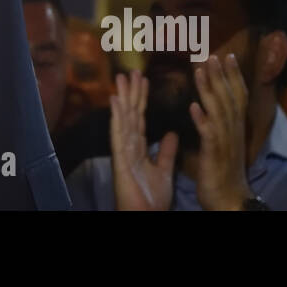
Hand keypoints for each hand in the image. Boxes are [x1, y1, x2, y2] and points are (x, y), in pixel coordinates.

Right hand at [109, 70, 177, 209]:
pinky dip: (117, 116)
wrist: (145, 216)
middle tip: (132, 70)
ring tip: (122, 77)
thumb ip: (167, 151)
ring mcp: (122, 150)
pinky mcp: (120, 158)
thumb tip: (172, 133)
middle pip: (130, 114)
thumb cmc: (151, 198)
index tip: (143, 79)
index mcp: (138, 148)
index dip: (142, 99)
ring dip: (122, 98)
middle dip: (131, 92)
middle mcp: (128, 145)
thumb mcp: (164, 171)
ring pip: (123, 119)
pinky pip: (118, 134)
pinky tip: (115, 100)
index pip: (140, 117)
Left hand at [192, 54, 253, 209]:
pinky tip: (193, 107)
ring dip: (209, 89)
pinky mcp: (214, 153)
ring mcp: (224, 141)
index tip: (229, 56)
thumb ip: (221, 121)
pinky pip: (208, 134)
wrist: (229, 197)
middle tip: (212, 54)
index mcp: (236, 126)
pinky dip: (202, 119)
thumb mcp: (226, 142)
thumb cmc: (225, 170)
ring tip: (200, 69)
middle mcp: (233, 130)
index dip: (234, 76)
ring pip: (218, 110)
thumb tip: (211, 103)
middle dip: (221, 75)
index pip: (238, 96)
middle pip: (229, 97)